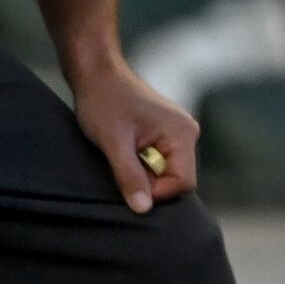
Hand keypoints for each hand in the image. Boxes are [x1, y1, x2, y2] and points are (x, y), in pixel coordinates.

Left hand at [68, 52, 197, 214]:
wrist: (96, 74)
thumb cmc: (103, 103)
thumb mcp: (113, 143)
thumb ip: (130, 176)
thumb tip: (143, 210)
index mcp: (183, 133)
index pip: (183, 183)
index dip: (156, 192)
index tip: (128, 181)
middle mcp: (187, 132)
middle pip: (177, 178)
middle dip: (150, 181)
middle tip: (122, 166)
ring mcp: (178, 131)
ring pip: (168, 170)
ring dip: (144, 172)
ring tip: (122, 154)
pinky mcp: (166, 132)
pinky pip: (161, 160)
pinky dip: (143, 163)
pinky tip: (125, 149)